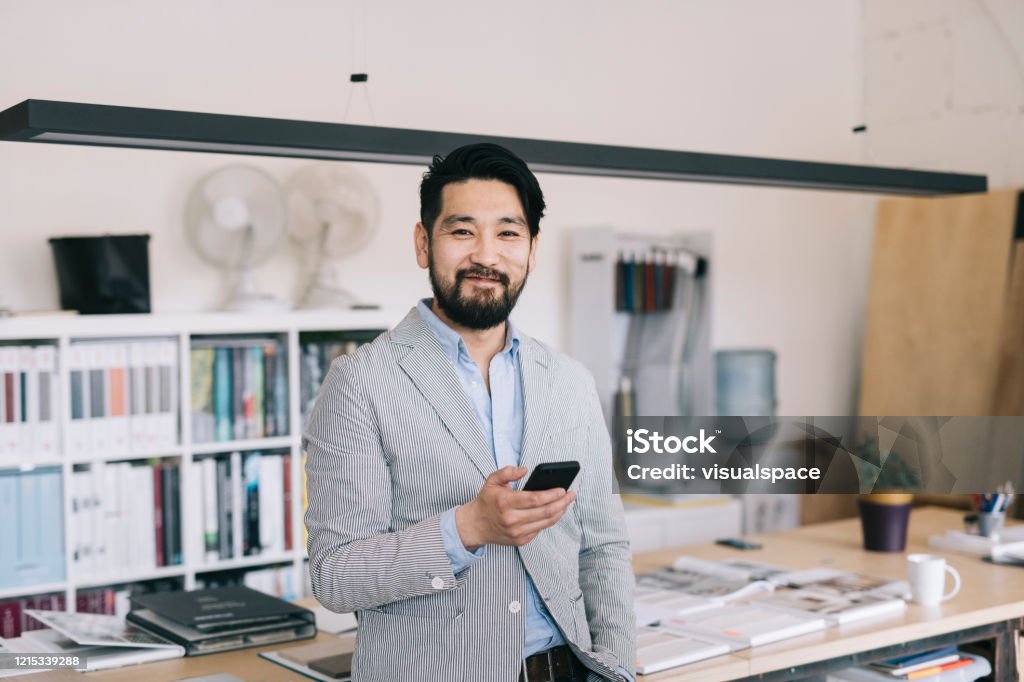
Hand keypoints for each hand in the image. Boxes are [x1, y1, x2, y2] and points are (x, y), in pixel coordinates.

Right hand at [455, 466, 575, 550]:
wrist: (475, 525)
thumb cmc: (486, 501)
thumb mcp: (491, 481)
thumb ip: (507, 472)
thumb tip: (524, 469)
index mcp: (506, 503)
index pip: (535, 499)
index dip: (552, 495)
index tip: (562, 489)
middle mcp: (512, 519)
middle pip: (545, 512)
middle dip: (562, 503)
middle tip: (571, 495)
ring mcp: (517, 532)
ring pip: (546, 522)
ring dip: (559, 512)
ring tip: (566, 503)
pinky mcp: (520, 540)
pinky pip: (540, 530)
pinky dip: (549, 520)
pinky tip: (554, 512)